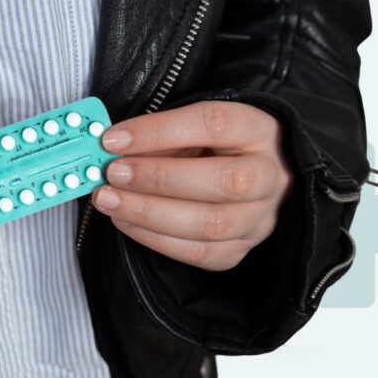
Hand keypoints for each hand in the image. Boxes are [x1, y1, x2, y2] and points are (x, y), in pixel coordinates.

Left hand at [92, 100, 293, 270]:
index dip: (159, 131)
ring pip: (209, 224)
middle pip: (222, 181)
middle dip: (157, 178)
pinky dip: (153, 238)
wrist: (244, 179)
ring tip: (108, 200)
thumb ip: (157, 136)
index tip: (114, 139)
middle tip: (112, 173)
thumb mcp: (189, 128)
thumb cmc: (208, 147)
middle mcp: (268, 176)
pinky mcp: (238, 250)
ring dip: (148, 213)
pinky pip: (197, 253)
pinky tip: (125, 221)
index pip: (213, 124)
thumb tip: (111, 149)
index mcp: (257, 130)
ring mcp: (258, 218)